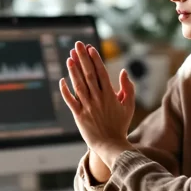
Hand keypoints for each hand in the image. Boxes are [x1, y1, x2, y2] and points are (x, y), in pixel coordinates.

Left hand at [59, 41, 135, 168]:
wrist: (110, 144)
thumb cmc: (120, 124)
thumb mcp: (129, 105)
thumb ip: (128, 88)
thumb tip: (123, 71)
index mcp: (110, 95)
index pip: (101, 72)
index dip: (95, 59)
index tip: (90, 48)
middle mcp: (97, 98)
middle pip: (88, 74)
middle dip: (82, 58)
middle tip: (77, 45)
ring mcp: (87, 107)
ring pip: (79, 85)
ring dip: (73, 70)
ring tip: (69, 57)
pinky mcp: (79, 115)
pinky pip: (70, 101)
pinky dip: (65, 91)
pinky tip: (62, 80)